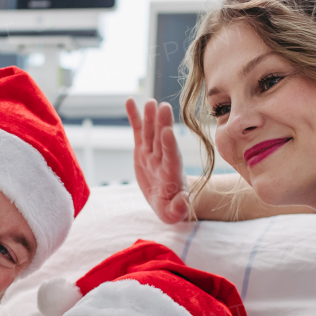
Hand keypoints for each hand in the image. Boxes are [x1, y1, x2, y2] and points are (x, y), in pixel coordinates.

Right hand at [128, 97, 190, 223]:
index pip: (171, 157)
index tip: (167, 131)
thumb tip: (184, 200)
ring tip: (149, 102)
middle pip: (162, 140)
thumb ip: (178, 208)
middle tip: (163, 107)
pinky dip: (135, 117)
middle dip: (162, 124)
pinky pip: (138, 132)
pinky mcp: (143, 150)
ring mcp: (152, 153)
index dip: (169, 145)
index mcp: (171, 174)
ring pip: (151, 133)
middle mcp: (163, 160)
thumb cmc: (171, 208)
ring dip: (150, 117)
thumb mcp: (174, 214)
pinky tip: (130, 101)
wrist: (168, 200)